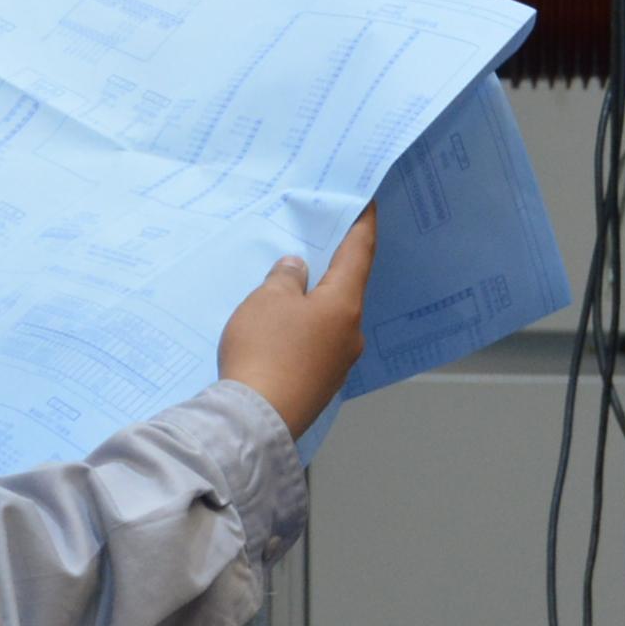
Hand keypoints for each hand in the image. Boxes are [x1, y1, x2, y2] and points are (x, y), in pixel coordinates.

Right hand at [219, 207, 376, 436]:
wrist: (254, 421)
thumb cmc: (265, 350)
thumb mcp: (267, 300)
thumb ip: (285, 278)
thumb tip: (297, 271)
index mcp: (344, 304)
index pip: (359, 252)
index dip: (363, 225)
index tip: (369, 204)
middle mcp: (351, 333)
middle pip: (345, 289)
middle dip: (331, 268)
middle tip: (319, 244)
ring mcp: (338, 363)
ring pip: (329, 320)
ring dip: (313, 303)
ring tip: (289, 290)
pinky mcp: (320, 385)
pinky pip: (316, 345)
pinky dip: (304, 330)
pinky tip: (282, 331)